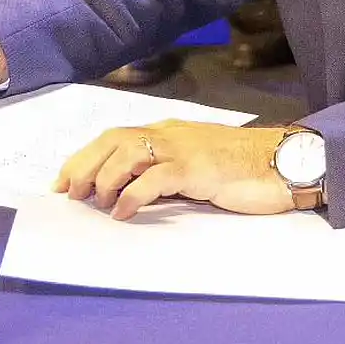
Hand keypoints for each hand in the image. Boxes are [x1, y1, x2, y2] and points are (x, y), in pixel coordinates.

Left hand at [55, 121, 294, 219]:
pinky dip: (133, 194)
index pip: (115, 136)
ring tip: (95, 201)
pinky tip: (123, 212)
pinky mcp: (196, 168)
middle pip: (114, 140)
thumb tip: (130, 195)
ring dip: (104, 177)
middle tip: (69, 193)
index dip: (84, 157)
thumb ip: (165, 175)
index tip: (62, 182)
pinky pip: (155, 177)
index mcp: (168, 131)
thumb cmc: (241, 168)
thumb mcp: (195, 169)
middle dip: (84, 165)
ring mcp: (183, 148)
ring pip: (128, 151)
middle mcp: (170, 133)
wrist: (282, 161)